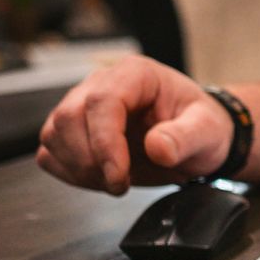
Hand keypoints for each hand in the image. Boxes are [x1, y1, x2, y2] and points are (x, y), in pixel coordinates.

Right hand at [37, 56, 232, 193]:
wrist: (196, 138)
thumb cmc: (201, 126)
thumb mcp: (208, 131)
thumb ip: (186, 137)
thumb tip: (158, 147)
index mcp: (136, 75)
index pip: (102, 101)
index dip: (104, 142)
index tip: (119, 176)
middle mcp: (102, 84)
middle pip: (68, 118)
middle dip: (91, 161)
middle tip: (122, 184)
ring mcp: (81, 106)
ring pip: (54, 136)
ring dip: (80, 170)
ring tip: (119, 181)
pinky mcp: (71, 131)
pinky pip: (51, 153)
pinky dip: (71, 174)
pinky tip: (102, 178)